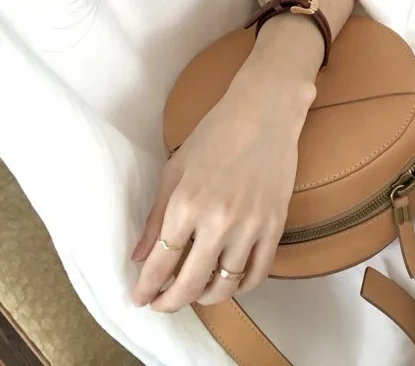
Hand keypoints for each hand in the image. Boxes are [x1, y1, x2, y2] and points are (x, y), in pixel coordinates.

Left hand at [130, 52, 314, 311]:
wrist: (265, 112)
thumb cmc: (216, 134)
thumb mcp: (175, 169)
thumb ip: (156, 217)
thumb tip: (139, 258)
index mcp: (186, 204)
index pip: (160, 265)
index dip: (146, 289)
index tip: (140, 297)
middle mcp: (218, 220)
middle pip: (190, 285)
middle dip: (170, 302)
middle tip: (163, 303)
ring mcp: (250, 225)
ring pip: (225, 285)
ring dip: (206, 298)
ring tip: (197, 292)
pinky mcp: (275, 224)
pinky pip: (258, 272)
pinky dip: (241, 286)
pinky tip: (230, 281)